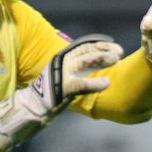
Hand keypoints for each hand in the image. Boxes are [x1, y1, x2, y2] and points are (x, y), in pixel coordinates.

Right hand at [0, 34, 123, 149]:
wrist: (33, 106)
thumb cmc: (52, 92)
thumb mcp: (65, 74)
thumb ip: (79, 67)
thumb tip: (99, 61)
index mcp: (63, 56)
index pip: (85, 46)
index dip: (101, 45)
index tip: (116, 47)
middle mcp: (62, 61)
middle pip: (86, 51)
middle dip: (104, 50)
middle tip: (119, 53)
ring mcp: (61, 74)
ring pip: (85, 62)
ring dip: (101, 59)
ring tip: (115, 60)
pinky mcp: (62, 88)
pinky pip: (81, 84)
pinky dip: (94, 83)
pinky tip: (106, 83)